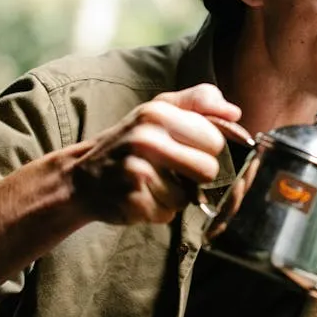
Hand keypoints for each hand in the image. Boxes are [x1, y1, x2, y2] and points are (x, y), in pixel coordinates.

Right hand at [70, 83, 240, 224]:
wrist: (82, 177)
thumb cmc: (129, 142)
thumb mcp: (157, 109)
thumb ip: (198, 102)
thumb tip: (233, 113)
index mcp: (157, 113)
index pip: (214, 139)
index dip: (206, 149)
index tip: (188, 149)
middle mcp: (146, 140)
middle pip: (207, 170)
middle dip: (196, 175)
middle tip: (173, 170)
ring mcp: (137, 172)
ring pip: (189, 196)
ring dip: (176, 195)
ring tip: (153, 183)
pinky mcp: (133, 201)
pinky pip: (168, 213)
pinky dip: (159, 210)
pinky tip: (141, 196)